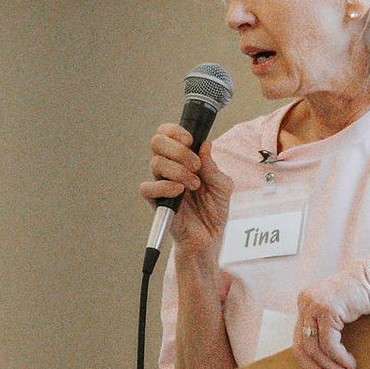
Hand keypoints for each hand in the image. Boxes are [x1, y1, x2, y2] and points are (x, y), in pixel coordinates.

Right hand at [139, 120, 231, 262]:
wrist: (210, 237)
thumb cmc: (214, 209)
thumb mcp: (222, 185)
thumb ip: (213, 166)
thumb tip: (205, 145)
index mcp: (182, 158)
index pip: (167, 133)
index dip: (175, 131)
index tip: (191, 140)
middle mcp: (169, 167)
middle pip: (156, 142)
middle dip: (178, 149)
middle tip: (195, 165)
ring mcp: (161, 184)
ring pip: (155, 163)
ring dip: (178, 170)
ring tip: (194, 185)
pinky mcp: (156, 202)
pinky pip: (147, 188)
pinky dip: (164, 187)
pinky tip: (179, 191)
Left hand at [293, 259, 369, 368]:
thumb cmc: (367, 297)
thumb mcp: (341, 315)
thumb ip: (328, 329)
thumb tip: (322, 362)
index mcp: (305, 304)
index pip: (300, 343)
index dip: (312, 367)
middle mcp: (305, 303)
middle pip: (302, 349)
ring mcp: (313, 305)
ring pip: (315, 350)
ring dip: (333, 368)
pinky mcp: (326, 309)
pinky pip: (328, 345)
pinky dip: (340, 359)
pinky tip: (352, 365)